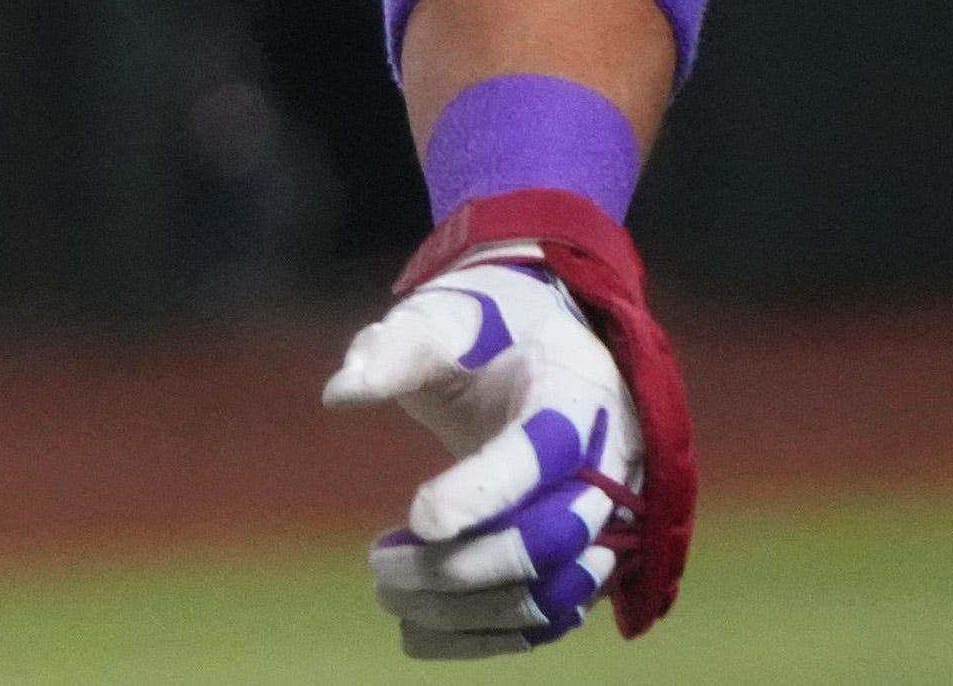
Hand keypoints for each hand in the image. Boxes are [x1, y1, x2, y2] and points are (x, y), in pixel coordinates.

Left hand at [326, 255, 650, 656]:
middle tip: (378, 564)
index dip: (484, 492)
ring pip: (552, 593)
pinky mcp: (589, 560)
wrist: (544, 345)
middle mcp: (612, 463)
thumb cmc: (486, 329)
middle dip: (462, 564)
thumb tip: (340, 393)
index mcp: (579, 391)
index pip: (542, 452)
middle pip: (552, 537)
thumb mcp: (443, 315)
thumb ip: (397, 349)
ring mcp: (610, 518)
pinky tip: (415, 634)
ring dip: (465, 608)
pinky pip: (550, 618)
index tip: (417, 518)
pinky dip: (485, 636)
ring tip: (387, 593)